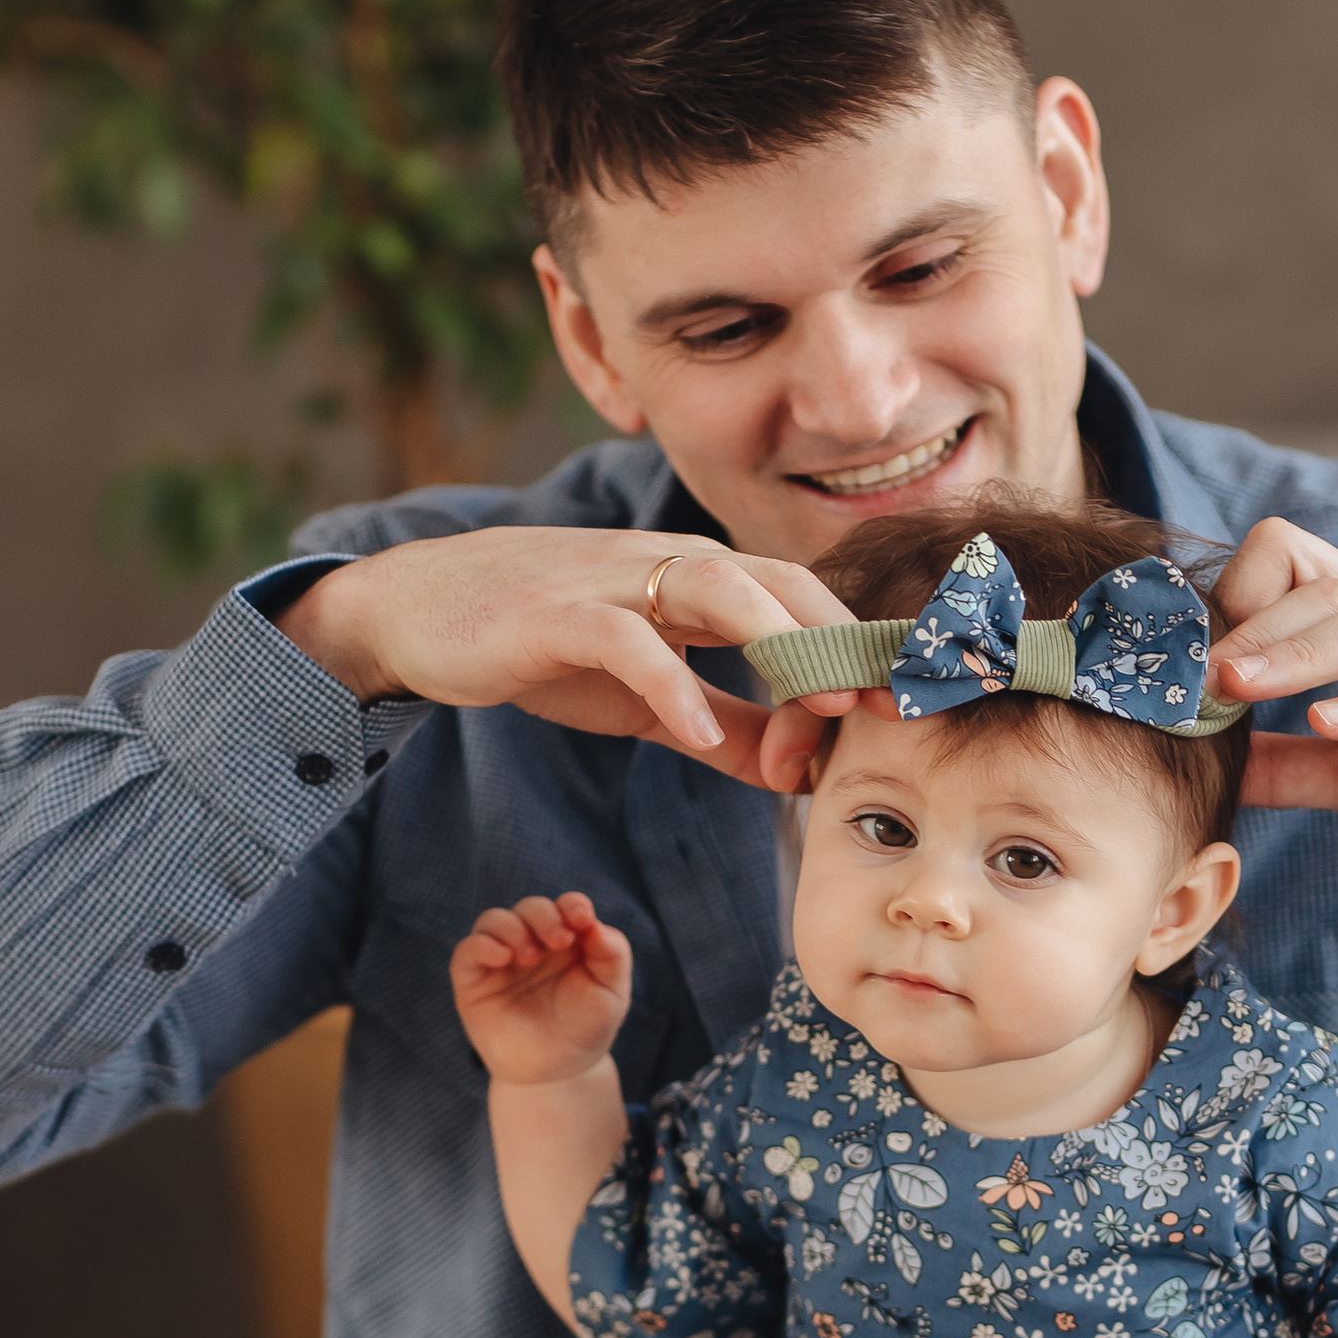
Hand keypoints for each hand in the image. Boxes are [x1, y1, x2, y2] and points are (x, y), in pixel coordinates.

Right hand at [278, 528, 862, 781]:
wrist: (418, 609)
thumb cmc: (540, 645)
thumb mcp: (645, 695)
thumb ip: (722, 728)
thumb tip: (800, 771)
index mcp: (695, 582)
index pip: (801, 599)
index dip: (863, 646)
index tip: (919, 698)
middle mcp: (665, 566)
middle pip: (781, 582)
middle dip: (849, 640)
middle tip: (902, 702)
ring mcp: (610, 583)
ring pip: (718, 586)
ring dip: (782, 642)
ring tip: (827, 706)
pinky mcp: (554, 613)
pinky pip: (625, 640)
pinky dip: (669, 683)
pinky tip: (699, 733)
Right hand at [451, 891, 634, 1082]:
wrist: (558, 1073)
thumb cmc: (586, 1028)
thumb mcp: (612, 992)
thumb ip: (612, 953)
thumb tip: (593, 922)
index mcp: (567, 940)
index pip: (565, 906)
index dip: (572, 904)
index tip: (582, 918)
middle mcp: (532, 943)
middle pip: (530, 908)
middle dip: (544, 916)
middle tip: (560, 940)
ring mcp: (500, 961)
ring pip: (494, 920)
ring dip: (513, 927)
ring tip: (531, 955)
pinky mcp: (473, 982)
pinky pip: (467, 951)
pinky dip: (482, 945)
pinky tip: (503, 957)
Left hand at [1208, 520, 1337, 850]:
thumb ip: (1294, 765)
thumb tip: (1209, 773)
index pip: (1294, 562)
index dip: (1237, 602)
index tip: (1188, 664)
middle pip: (1323, 589)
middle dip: (1249, 630)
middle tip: (1187, 676)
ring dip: (1299, 653)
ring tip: (1236, 686)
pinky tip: (1332, 725)